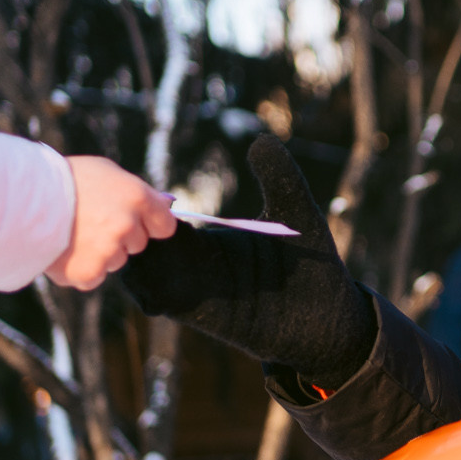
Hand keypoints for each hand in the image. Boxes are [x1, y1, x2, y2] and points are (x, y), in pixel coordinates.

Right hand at [45, 156, 176, 289]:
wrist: (23, 198)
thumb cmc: (65, 180)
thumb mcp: (106, 172)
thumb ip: (137, 191)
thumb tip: (167, 204)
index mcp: (136, 197)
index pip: (165, 225)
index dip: (150, 223)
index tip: (136, 221)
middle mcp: (127, 225)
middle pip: (138, 244)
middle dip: (120, 236)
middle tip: (91, 221)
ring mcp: (110, 251)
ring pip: (116, 261)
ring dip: (101, 253)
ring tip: (73, 233)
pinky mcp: (90, 272)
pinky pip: (94, 277)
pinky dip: (82, 269)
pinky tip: (66, 250)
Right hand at [123, 135, 376, 387]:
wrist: (330, 319)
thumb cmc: (314, 265)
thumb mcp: (296, 213)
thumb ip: (280, 177)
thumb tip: (261, 139)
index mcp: (215, 240)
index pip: (169, 223)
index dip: (151, 208)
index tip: (144, 194)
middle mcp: (202, 265)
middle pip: (153, 246)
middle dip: (135, 233)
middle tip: (130, 219)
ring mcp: (202, 291)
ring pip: (153, 274)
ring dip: (140, 260)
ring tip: (136, 245)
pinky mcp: (207, 316)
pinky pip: (169, 303)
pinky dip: (153, 291)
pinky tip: (151, 276)